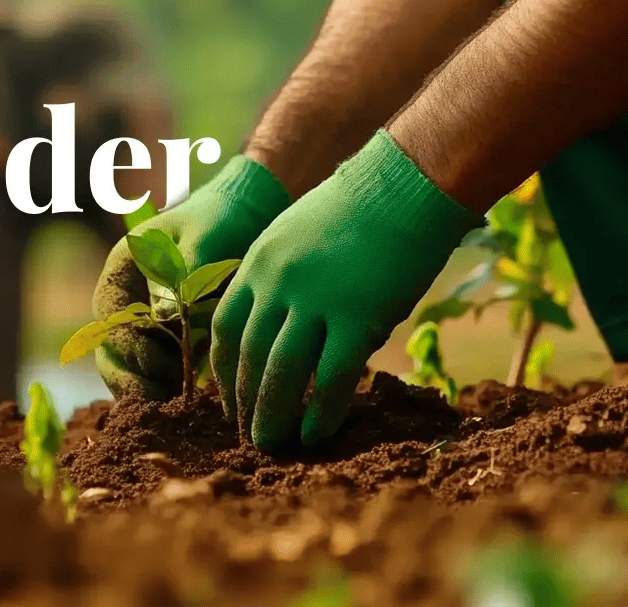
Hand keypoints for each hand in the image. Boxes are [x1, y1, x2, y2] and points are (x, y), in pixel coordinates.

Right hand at [93, 155, 289, 399]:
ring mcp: (146, 323)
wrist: (250, 218)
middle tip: (160, 400)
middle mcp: (127, 299)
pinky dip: (171, 389)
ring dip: (148, 390)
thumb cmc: (224, 219)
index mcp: (122, 268)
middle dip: (129, 379)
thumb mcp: (204, 236)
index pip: (108, 315)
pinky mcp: (170, 341)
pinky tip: (196, 402)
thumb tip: (161, 319)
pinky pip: (159, 373)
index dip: (126, 344)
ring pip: (130, 368)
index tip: (157, 362)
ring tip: (178, 406)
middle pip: (110, 350)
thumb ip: (184, 273)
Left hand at [211, 131, 482, 450]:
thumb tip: (279, 327)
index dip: (224, 371)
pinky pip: (331, 378)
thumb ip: (278, 279)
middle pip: (249, 357)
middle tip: (250, 434)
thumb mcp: (295, 234)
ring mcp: (316, 301)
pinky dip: (320, 412)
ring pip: (282, 374)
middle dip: (245, 403)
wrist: (403, 184)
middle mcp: (277, 284)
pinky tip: (317, 433)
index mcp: (258, 263)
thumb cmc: (356, 208)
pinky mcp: (358, 317)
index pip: (227, 329)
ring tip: (273, 444)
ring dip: (273, 415)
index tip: (228, 399)